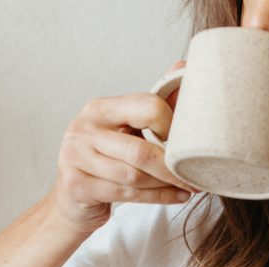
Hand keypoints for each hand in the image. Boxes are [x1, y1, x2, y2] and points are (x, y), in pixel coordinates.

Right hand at [48, 63, 196, 237]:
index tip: (183, 142)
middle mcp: (85, 129)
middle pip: (140, 150)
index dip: (169, 125)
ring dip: (166, 185)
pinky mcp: (77, 186)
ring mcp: (76, 158)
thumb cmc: (106, 162)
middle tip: (194, 175)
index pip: (144, 106)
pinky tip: (177, 197)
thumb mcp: (128, 131)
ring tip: (187, 187)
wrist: (74, 199)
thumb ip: (154, 107)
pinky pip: (127, 194)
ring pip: (134, 176)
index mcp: (100, 108)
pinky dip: (158, 197)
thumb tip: (182, 67)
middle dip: (171, 166)